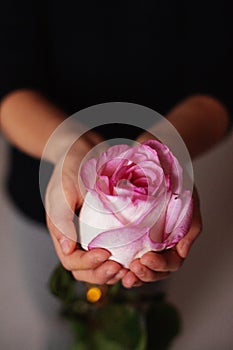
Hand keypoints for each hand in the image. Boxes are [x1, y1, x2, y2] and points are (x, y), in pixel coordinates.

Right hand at [45, 134, 127, 284]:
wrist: (84, 148)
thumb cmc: (70, 166)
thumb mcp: (63, 189)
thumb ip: (61, 218)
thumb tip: (67, 250)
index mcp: (63, 232)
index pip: (72, 261)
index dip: (88, 264)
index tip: (106, 254)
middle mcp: (78, 237)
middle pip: (88, 270)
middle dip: (104, 274)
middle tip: (122, 268)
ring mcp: (93, 233)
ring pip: (103, 263)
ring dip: (116, 270)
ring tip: (131, 267)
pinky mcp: (108, 226)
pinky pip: (116, 248)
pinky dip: (125, 256)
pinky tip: (138, 254)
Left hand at [120, 187, 201, 287]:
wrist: (161, 168)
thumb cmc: (177, 185)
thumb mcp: (189, 204)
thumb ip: (190, 228)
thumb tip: (182, 251)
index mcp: (177, 242)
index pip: (171, 262)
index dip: (159, 265)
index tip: (146, 257)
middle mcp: (162, 246)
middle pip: (156, 271)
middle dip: (145, 273)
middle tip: (134, 267)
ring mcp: (147, 244)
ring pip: (142, 269)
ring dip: (134, 275)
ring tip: (124, 275)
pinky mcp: (132, 238)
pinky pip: (127, 257)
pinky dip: (122, 266)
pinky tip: (115, 267)